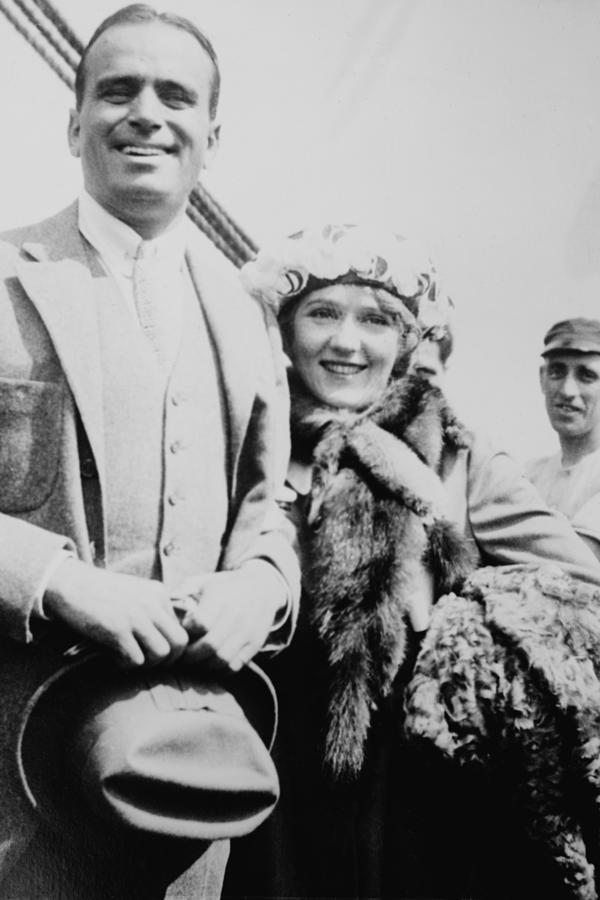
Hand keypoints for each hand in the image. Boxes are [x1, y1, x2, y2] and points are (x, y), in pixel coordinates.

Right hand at [44, 558, 188, 666]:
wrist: (69, 583)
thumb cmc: (100, 592)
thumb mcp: (134, 592)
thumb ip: (153, 609)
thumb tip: (166, 640)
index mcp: (159, 593)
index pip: (182, 629)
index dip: (170, 647)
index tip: (152, 650)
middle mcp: (152, 603)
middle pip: (180, 643)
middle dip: (167, 660)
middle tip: (146, 660)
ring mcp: (135, 616)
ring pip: (161, 654)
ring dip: (147, 664)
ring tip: (129, 659)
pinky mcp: (117, 629)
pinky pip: (136, 660)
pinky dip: (125, 665)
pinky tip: (113, 657)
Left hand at [173, 562, 286, 670]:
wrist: (262, 588)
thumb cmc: (224, 587)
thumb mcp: (203, 582)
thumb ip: (182, 593)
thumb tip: (161, 608)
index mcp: (221, 597)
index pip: (200, 624)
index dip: (186, 633)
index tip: (180, 633)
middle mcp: (236, 615)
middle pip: (210, 646)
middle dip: (190, 655)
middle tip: (182, 655)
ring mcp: (248, 631)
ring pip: (222, 660)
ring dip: (204, 665)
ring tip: (196, 659)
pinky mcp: (255, 644)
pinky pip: (234, 666)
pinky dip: (220, 669)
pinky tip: (212, 661)